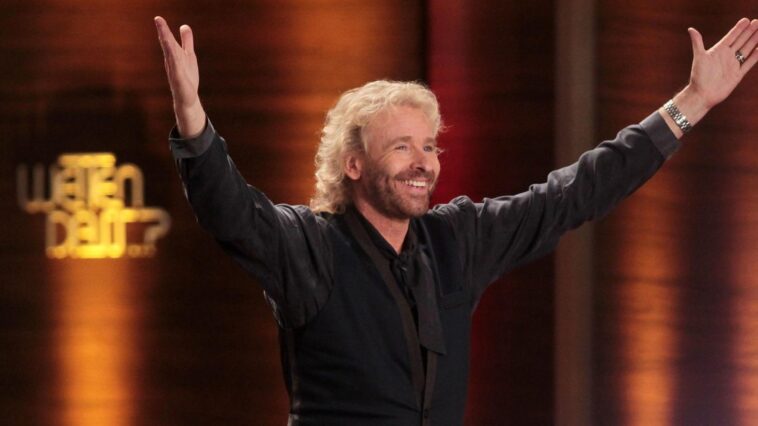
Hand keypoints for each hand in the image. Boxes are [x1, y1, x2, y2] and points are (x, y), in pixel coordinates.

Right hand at [155, 16, 205, 137]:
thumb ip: (186, 41)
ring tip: (165, 34)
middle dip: (163, 33)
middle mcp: (171, 61)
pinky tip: (174, 56)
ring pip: (170, 56)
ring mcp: (174, 71)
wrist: (187, 98)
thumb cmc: (186, 77)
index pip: (167, 40)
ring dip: (168, 45)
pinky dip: (175, 63)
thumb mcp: (188, 55)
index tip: (158, 18)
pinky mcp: (179, 81)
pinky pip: (176, 71)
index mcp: (173, 54)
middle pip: (167, 45)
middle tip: (158, 20)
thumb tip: (184, 25)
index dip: (164, 29)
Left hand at [661, 18, 756, 137]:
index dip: (738, 29)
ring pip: (747, 50)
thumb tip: (691, 29)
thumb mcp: (699, 57)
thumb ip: (697, 42)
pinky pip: (749, 63)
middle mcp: (727, 56)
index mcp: (718, 51)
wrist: (702, 94)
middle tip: (757, 22)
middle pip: (741, 41)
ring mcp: (733, 65)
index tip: (746, 20)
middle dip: (749, 32)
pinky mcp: (738, 74)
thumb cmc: (698, 76)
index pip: (731, 37)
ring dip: (754, 41)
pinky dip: (756, 56)